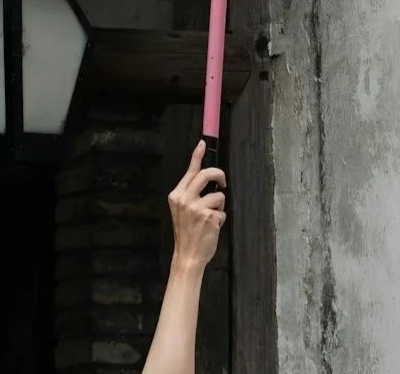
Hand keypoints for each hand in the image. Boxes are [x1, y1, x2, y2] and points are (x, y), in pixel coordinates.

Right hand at [167, 141, 225, 271]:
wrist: (187, 256)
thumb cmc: (186, 233)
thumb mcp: (181, 210)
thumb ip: (190, 194)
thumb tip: (207, 180)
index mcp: (176, 195)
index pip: (190, 171)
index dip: (198, 155)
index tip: (203, 143)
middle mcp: (185, 199)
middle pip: (206, 175)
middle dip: (219, 174)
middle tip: (223, 181)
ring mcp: (197, 208)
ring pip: (219, 195)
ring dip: (220, 206)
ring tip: (212, 217)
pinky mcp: (209, 217)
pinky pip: (222, 211)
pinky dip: (221, 219)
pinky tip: (212, 228)